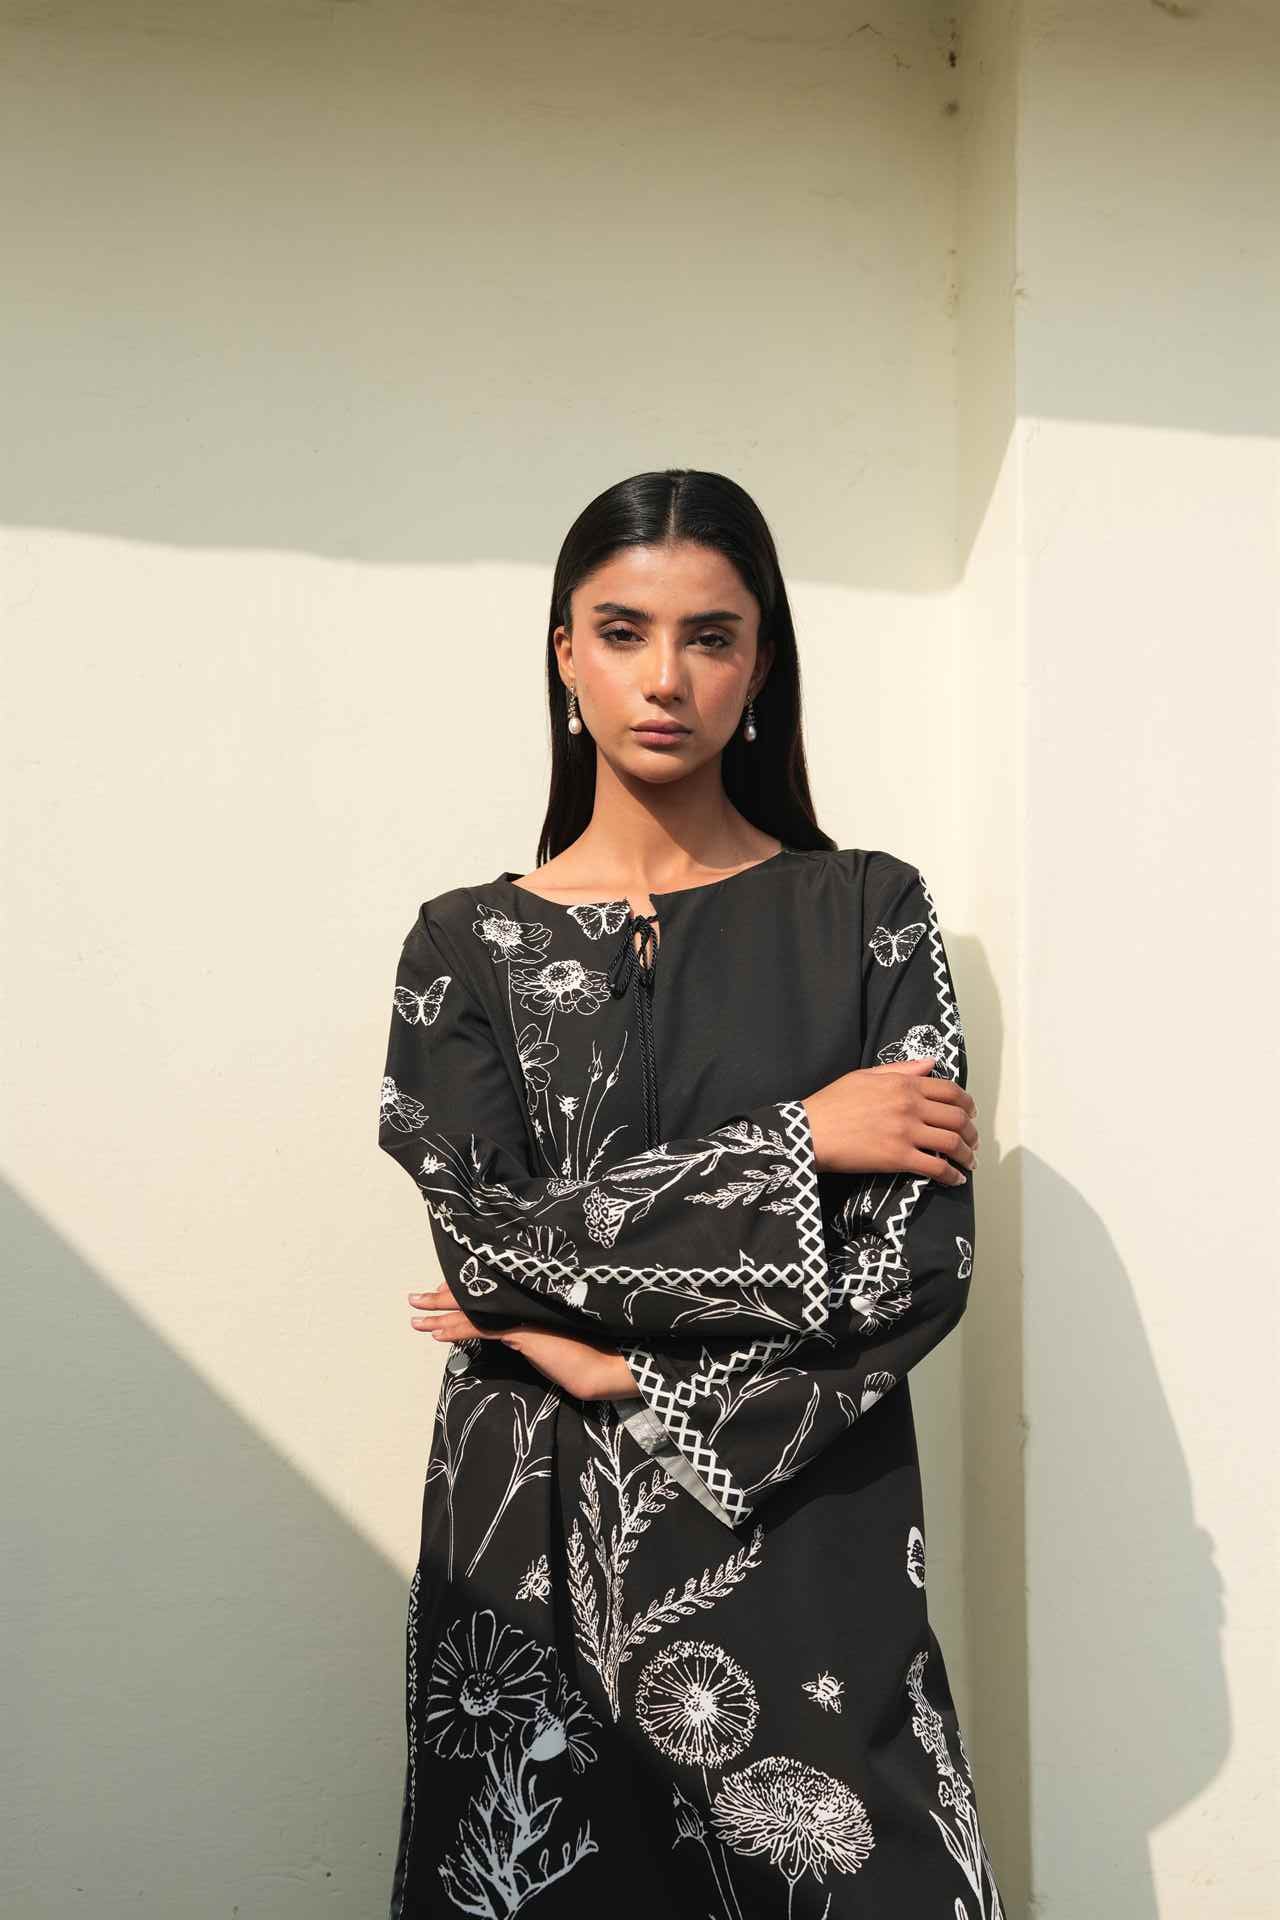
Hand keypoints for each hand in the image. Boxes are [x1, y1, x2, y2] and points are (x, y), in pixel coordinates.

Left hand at [407, 1285, 636, 1400]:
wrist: (600, 1367)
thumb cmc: (580, 1355)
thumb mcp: (547, 1340)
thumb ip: (527, 1333)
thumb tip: (509, 1334)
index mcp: (527, 1302)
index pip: (487, 1291)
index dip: (460, 1290)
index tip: (440, 1289)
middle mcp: (522, 1302)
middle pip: (474, 1295)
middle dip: (441, 1296)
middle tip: (415, 1297)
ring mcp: (522, 1314)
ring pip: (472, 1311)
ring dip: (439, 1314)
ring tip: (415, 1316)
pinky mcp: (522, 1332)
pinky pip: (481, 1329)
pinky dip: (456, 1330)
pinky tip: (437, 1334)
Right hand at [802, 1058, 978, 1185]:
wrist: (810, 1130)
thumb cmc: (833, 1102)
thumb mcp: (866, 1075)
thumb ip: (901, 1069)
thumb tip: (930, 1064)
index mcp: (904, 1083)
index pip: (950, 1091)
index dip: (967, 1104)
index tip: (971, 1114)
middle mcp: (911, 1105)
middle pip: (957, 1117)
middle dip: (971, 1132)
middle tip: (973, 1142)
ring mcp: (906, 1132)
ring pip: (952, 1142)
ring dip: (967, 1154)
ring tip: (969, 1162)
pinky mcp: (899, 1157)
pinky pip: (936, 1167)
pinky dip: (952, 1175)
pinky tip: (956, 1180)